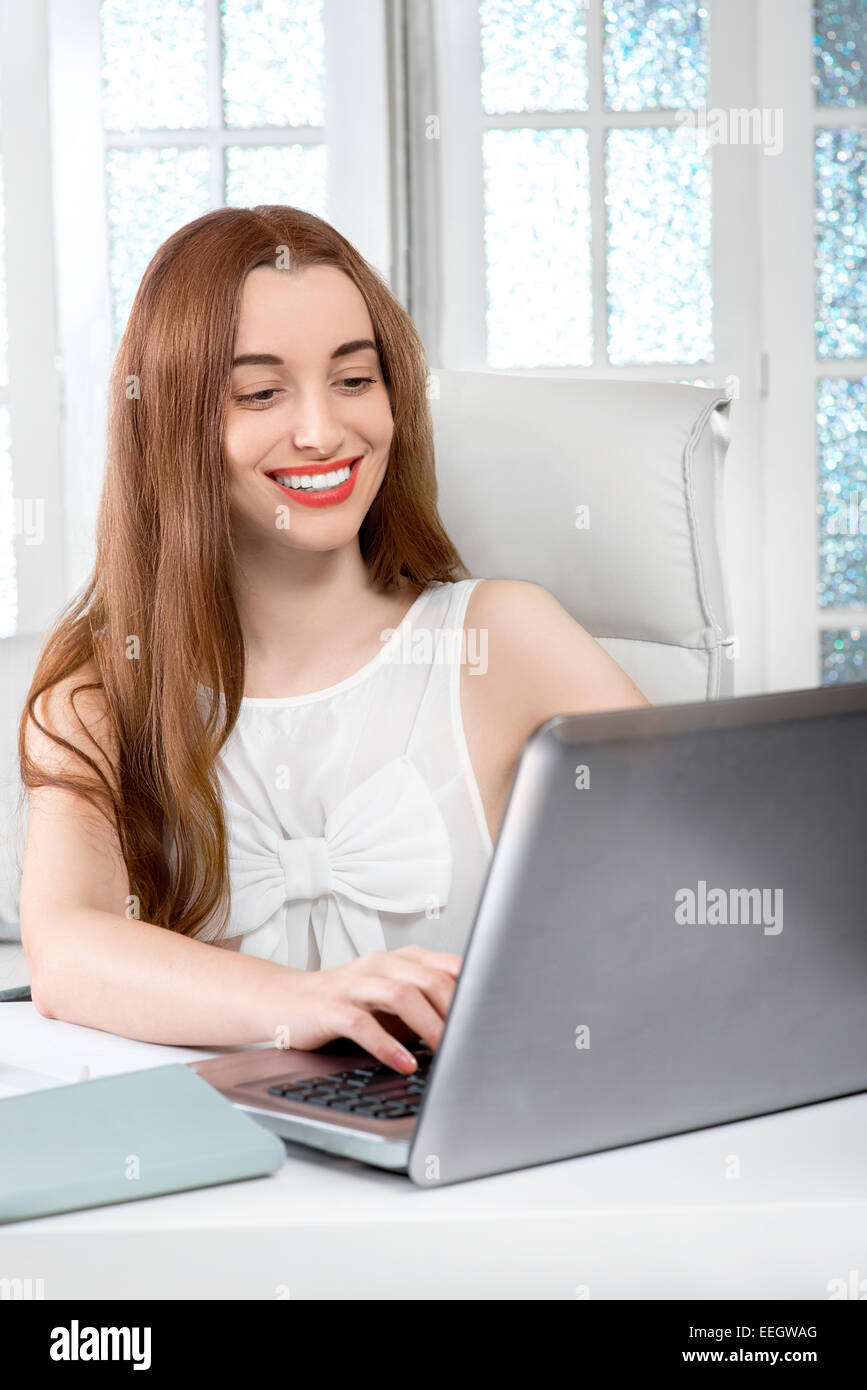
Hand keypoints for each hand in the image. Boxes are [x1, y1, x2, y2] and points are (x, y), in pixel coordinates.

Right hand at [273, 945, 462, 1072]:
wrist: (286, 1001)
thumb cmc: (347, 1002)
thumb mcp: (392, 997)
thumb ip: (428, 1002)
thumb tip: (474, 1025)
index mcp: (402, 959)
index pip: (449, 967)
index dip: (475, 990)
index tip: (495, 1017)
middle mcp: (381, 964)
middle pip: (430, 979)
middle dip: (456, 1012)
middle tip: (474, 1040)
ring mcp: (355, 984)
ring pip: (401, 995)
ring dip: (429, 1026)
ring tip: (446, 1053)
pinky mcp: (331, 1008)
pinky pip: (363, 1025)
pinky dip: (388, 1046)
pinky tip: (405, 1064)